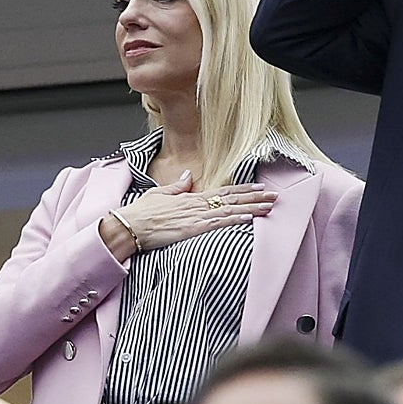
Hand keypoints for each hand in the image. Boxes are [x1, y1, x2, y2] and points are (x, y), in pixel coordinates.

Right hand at [110, 173, 276, 252]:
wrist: (127, 226)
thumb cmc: (140, 213)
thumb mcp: (159, 194)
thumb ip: (177, 186)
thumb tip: (187, 175)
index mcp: (191, 197)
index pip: (223, 191)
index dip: (243, 189)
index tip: (260, 187)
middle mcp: (197, 204)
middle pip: (232, 198)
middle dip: (255, 197)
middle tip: (275, 195)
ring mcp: (196, 216)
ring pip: (231, 210)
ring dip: (252, 207)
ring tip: (270, 206)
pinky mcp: (192, 228)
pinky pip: (219, 223)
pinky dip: (235, 220)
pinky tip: (250, 219)